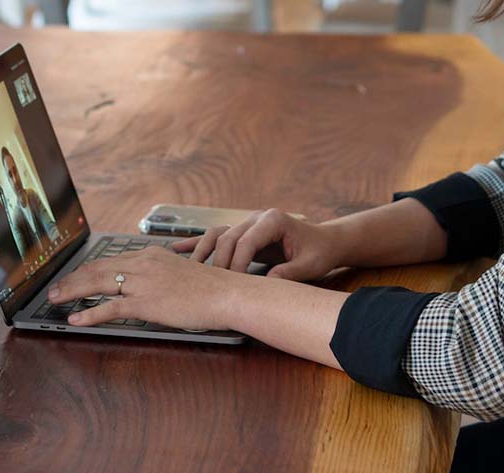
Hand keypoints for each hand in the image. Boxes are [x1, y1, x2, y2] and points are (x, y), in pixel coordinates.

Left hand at [47, 245, 242, 330]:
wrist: (227, 294)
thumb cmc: (212, 288)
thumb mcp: (183, 273)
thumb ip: (162, 276)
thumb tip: (150, 287)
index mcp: (153, 256)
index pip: (112, 260)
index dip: (89, 268)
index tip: (76, 275)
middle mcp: (144, 264)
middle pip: (98, 268)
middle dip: (73, 278)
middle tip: (55, 287)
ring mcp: (144, 283)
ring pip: (98, 284)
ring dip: (72, 291)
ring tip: (55, 299)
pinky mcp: (146, 303)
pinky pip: (110, 308)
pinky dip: (90, 314)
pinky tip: (76, 319)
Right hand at [172, 208, 342, 281]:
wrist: (325, 242)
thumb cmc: (319, 252)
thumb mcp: (309, 265)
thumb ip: (290, 273)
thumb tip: (268, 284)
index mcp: (274, 220)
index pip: (246, 241)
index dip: (237, 264)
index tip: (233, 285)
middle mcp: (257, 217)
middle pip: (227, 237)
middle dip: (219, 262)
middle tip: (213, 286)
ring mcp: (248, 223)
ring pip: (218, 234)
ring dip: (202, 251)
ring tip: (188, 269)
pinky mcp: (244, 232)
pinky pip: (217, 236)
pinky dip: (198, 243)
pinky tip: (178, 249)